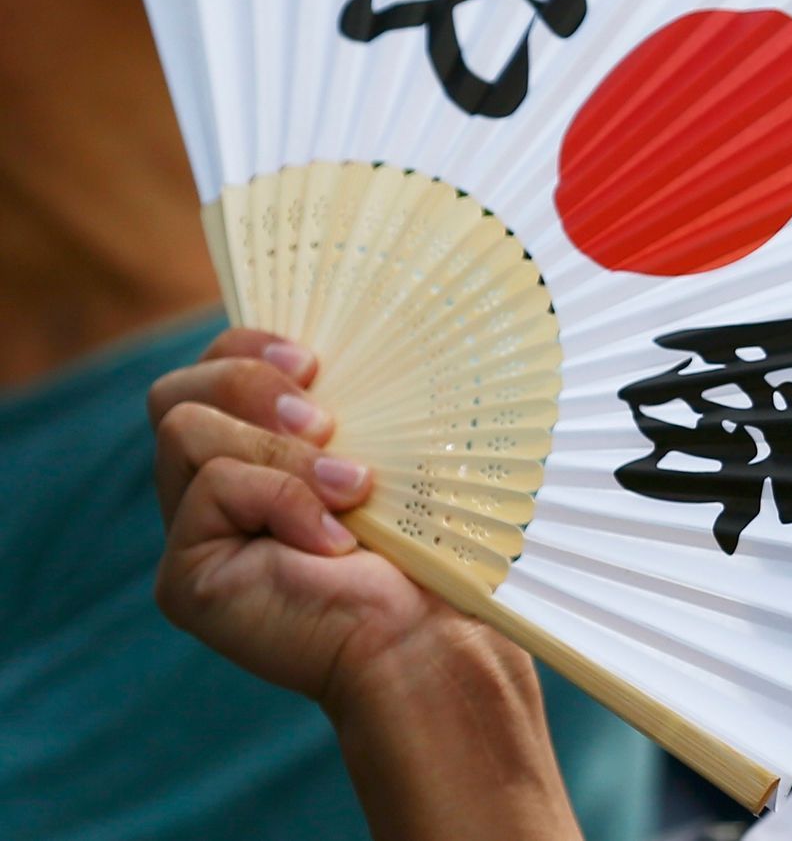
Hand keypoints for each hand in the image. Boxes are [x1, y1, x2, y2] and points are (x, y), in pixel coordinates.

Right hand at [150, 328, 583, 839]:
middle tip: (325, 418)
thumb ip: (345, 397)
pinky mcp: (186, 577)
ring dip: (280, 450)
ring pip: (185, 430)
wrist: (433, 630)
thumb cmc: (431, 539)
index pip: (212, 368)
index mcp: (258, 451)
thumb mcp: (390, 443)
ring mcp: (194, 535)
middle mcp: (212, 491)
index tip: (314, 357)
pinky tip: (333, 540)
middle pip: (174, 392)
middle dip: (247, 382)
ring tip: (350, 487)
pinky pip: (211, 490)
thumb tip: (321, 345)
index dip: (246, 345)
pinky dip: (284, 500)